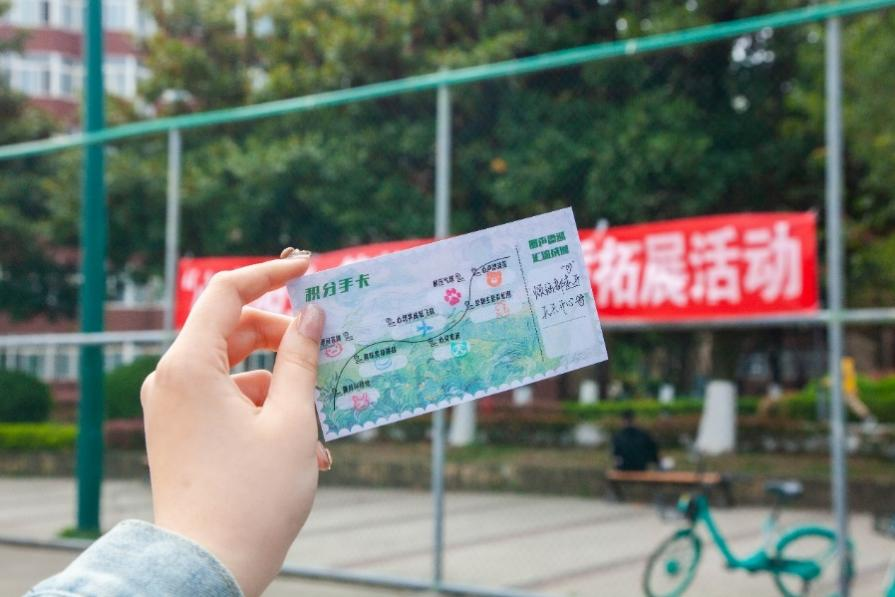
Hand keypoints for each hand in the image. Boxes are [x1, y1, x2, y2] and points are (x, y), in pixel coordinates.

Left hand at [140, 256, 328, 595]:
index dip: (270, 274)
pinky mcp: (180, 433)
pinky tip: (304, 451)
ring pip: (236, 372)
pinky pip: (226, 404)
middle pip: (233, 332)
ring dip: (283, 389)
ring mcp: (173, 408)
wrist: (207, 569)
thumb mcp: (291, 421)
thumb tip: (312, 316)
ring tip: (322, 428)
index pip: (226, 293)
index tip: (308, 269)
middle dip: (285, 341)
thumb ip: (302, 359)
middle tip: (327, 353)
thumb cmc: (253, 495)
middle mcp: (171, 380)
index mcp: (189, 366)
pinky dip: (264, 414)